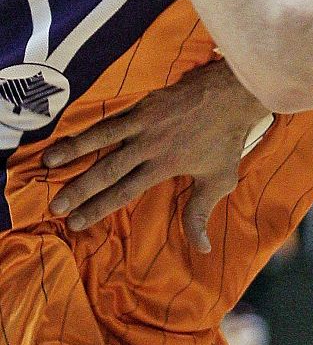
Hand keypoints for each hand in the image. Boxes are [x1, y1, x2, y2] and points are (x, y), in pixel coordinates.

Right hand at [42, 59, 267, 250]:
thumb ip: (201, 213)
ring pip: (101, 139)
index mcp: (165, 165)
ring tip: (47, 163)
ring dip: (73, 151)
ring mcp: (145, 122)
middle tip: (55, 206)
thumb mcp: (219, 180)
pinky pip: (110, 118)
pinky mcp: (144, 104)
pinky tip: (69, 133)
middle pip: (107, 170)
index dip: (98, 208)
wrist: (234, 95)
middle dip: (79, 189)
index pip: (125, 191)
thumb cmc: (227, 140)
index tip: (75, 222)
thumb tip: (202, 248)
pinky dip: (88, 127)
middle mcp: (150, 145)